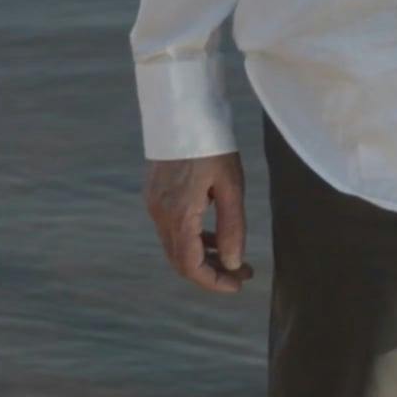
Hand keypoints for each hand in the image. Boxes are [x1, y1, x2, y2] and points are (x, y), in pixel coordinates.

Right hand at [144, 151, 253, 292]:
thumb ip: (232, 228)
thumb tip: (232, 263)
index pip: (191, 266)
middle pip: (181, 261)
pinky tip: (214, 237)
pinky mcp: (155, 195)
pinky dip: (193, 239)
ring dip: (203, 256)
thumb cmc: (212, 145)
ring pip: (176, 246)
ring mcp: (154, 205)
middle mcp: (160, 214)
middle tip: (242, 273)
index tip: (238, 285)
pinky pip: (172, 229)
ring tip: (234, 258)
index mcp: (179, 215)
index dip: (214, 282)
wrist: (182, 111)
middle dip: (211, 272)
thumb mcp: (231, 187)